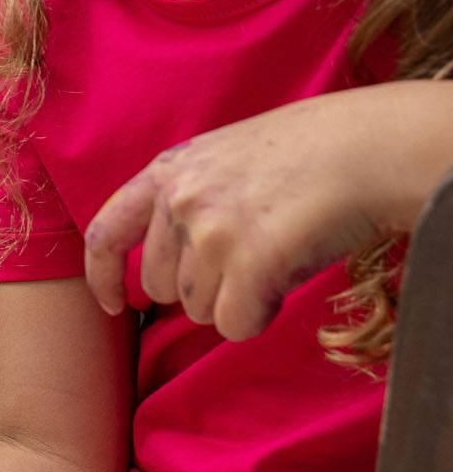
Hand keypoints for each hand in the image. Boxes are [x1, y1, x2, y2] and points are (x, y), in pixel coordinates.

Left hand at [83, 93, 397, 340]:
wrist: (369, 147)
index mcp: (168, 172)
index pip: (106, 234)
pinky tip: (286, 280)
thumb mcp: (226, 158)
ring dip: (238, 299)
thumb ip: (190, 200)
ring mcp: (210, 231)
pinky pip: (233, 324)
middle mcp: (179, 201)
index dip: (103, 277)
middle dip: (205, 289)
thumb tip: (174, 266)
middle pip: (163, 287)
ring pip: (199, 310)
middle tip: (254, 260)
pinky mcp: (248, 262)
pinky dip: (259, 316)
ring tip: (279, 254)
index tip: (114, 305)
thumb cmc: (310, 153)